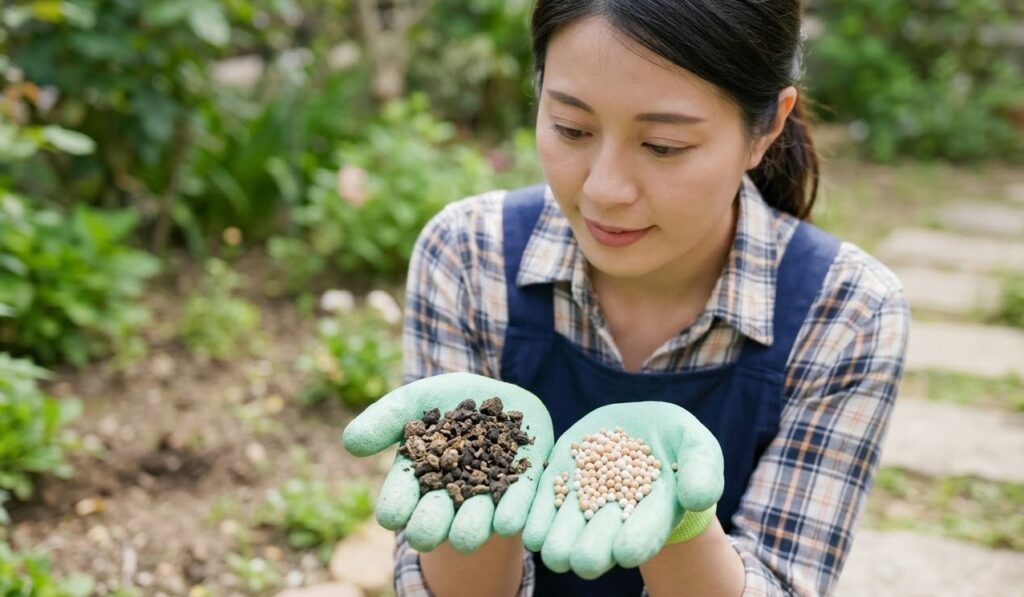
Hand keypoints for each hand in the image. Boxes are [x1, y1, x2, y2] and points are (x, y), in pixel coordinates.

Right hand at [342, 372, 553, 552]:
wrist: (498, 396)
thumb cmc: (446, 401)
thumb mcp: (414, 401)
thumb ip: (385, 419)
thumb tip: (350, 443)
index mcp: (417, 480)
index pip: (399, 500)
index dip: (395, 507)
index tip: (391, 516)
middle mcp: (450, 496)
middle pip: (436, 517)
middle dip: (430, 526)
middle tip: (424, 535)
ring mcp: (487, 496)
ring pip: (477, 517)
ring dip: (470, 527)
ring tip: (465, 536)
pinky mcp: (523, 489)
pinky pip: (518, 504)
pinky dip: (511, 513)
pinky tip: (506, 522)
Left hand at [522, 402, 722, 578]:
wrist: (641, 429)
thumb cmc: (679, 443)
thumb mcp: (698, 447)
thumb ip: (702, 471)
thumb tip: (696, 497)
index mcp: (651, 515)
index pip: (645, 533)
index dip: (637, 542)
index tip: (627, 551)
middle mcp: (613, 519)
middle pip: (599, 542)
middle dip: (590, 551)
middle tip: (581, 559)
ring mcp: (581, 503)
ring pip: (562, 531)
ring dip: (555, 540)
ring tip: (547, 546)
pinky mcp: (556, 482)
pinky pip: (537, 505)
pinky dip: (525, 514)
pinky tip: (511, 524)